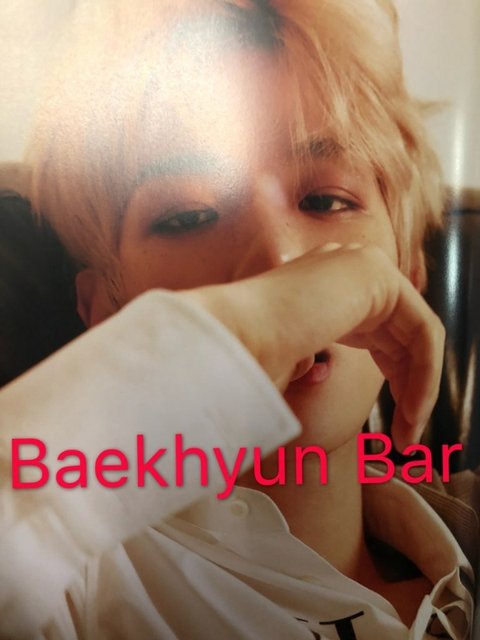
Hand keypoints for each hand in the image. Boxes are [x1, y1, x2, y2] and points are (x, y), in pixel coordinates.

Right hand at [179, 242, 444, 449]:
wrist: (230, 343)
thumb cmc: (245, 364)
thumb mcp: (284, 367)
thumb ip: (306, 360)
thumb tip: (314, 367)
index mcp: (320, 287)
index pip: (376, 331)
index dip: (391, 378)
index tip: (388, 427)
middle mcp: (341, 269)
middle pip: (399, 333)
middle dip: (409, 386)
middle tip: (405, 436)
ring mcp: (357, 264)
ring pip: (415, 334)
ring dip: (419, 387)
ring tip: (407, 435)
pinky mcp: (374, 272)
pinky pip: (423, 329)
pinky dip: (426, 374)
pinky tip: (413, 412)